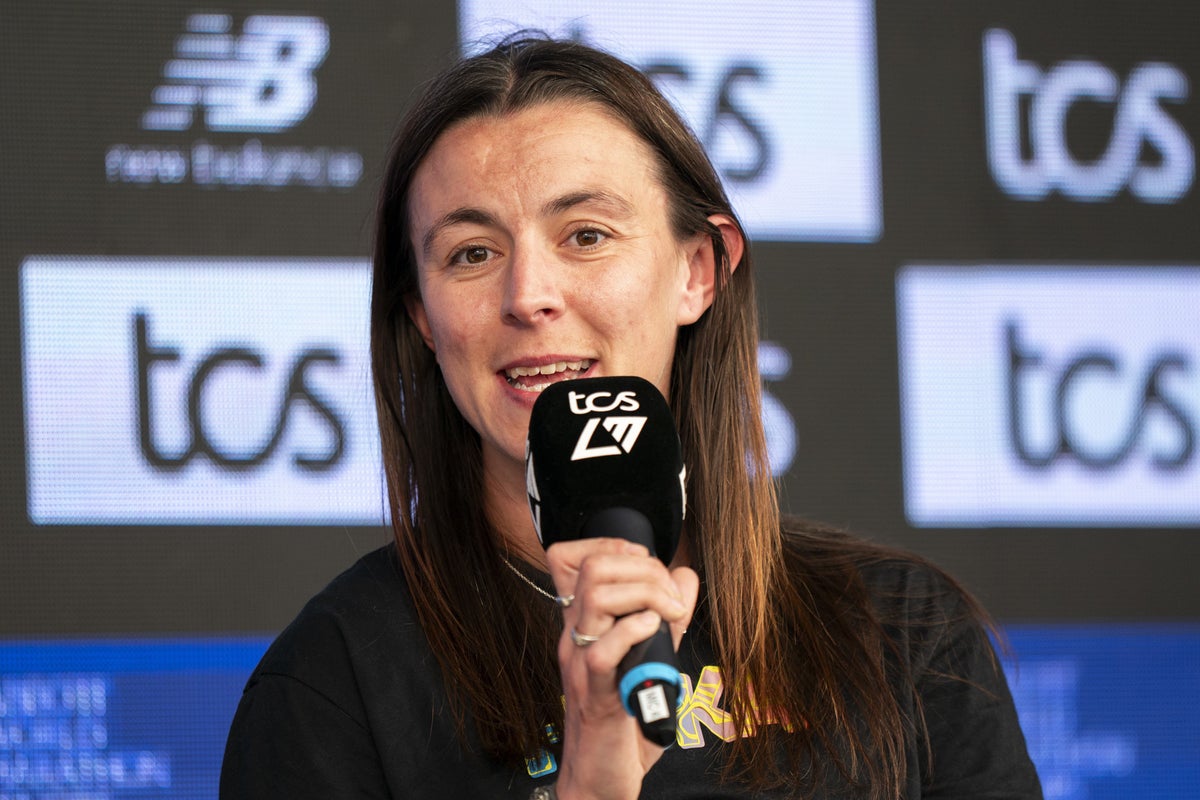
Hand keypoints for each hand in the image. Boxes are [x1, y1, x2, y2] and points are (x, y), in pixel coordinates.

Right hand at [545, 538, 698, 799]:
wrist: (601, 780)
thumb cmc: (623, 722)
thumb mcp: (651, 659)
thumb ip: (668, 617)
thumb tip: (685, 576)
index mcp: (583, 625)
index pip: (578, 557)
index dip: (621, 548)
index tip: (653, 571)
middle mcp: (574, 638)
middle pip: (593, 566)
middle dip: (644, 568)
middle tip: (672, 598)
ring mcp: (581, 665)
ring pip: (596, 596)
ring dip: (645, 595)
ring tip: (669, 615)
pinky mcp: (596, 696)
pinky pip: (604, 650)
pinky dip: (636, 631)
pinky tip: (656, 633)